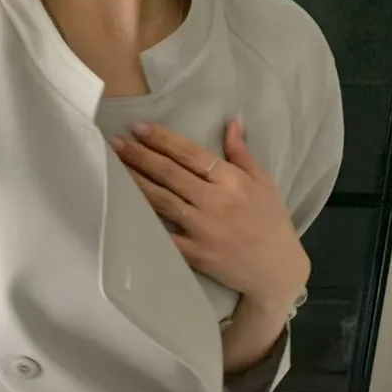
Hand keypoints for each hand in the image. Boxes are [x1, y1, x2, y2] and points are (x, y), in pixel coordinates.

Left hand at [110, 120, 309, 314]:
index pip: (190, 154)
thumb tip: (231, 121)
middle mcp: (214, 201)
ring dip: (136, 182)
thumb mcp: (264, 182)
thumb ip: (242, 153)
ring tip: (114, 166)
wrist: (276, 271)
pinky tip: (124, 209)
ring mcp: (202, 229)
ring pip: (162, 200)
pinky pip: (165, 235)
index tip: (138, 128)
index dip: (162, 139)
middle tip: (114, 142)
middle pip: (170, 174)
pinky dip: (145, 223)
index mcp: (231, 180)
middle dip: (140, 156)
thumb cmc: (271, 223)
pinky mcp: (195, 254)